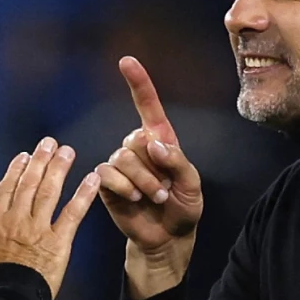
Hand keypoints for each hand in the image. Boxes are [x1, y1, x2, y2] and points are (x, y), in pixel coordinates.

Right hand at [0, 137, 100, 297]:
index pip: (7, 187)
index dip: (17, 169)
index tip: (25, 155)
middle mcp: (16, 218)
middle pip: (29, 183)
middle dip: (40, 161)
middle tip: (49, 144)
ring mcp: (37, 228)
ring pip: (49, 192)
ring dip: (59, 169)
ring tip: (67, 152)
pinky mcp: (58, 242)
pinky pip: (72, 214)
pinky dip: (84, 195)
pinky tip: (92, 179)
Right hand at [95, 57, 202, 294]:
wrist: (166, 238)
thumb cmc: (183, 208)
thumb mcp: (192, 185)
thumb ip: (177, 161)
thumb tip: (153, 144)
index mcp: (160, 140)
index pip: (148, 106)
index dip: (138, 83)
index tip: (126, 61)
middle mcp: (137, 147)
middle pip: (134, 141)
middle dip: (152, 169)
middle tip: (163, 191)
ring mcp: (120, 165)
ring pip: (121, 159)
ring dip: (141, 182)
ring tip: (152, 198)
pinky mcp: (106, 183)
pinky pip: (107, 174)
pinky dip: (123, 188)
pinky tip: (134, 199)